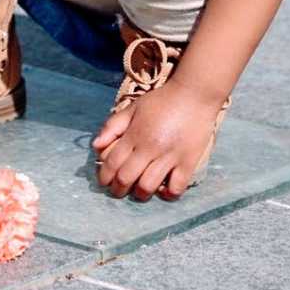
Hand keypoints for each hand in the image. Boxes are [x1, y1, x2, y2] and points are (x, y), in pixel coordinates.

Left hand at [92, 80, 223, 201]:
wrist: (193, 95)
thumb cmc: (161, 101)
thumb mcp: (133, 108)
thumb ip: (113, 126)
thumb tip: (95, 146)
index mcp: (135, 134)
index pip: (112, 162)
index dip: (104, 176)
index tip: (104, 181)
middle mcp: (150, 147)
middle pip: (126, 177)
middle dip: (118, 189)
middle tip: (118, 190)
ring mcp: (170, 156)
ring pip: (148, 186)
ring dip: (140, 194)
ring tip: (139, 191)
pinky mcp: (188, 162)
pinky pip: (176, 187)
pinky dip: (168, 194)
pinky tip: (164, 190)